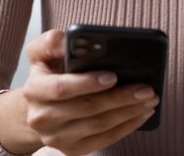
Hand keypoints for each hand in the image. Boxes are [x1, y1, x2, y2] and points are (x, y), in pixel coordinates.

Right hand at [19, 29, 158, 154]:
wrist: (37, 108)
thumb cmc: (47, 74)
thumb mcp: (41, 52)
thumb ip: (51, 41)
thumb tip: (65, 39)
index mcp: (34, 90)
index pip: (61, 88)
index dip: (87, 83)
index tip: (113, 75)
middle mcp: (42, 118)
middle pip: (87, 108)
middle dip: (121, 98)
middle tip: (146, 88)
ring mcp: (56, 138)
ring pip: (99, 125)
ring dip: (129, 112)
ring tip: (149, 99)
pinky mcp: (72, 150)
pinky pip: (104, 140)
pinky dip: (126, 127)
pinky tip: (141, 114)